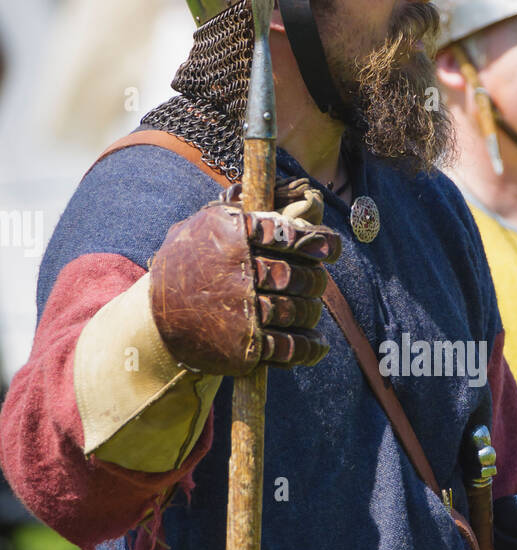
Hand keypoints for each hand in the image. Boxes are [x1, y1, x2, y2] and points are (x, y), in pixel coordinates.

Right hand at [149, 175, 341, 375]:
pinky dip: (310, 346)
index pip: (287, 233)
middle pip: (296, 275)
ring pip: (297, 310)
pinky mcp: (244, 347)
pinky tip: (317, 343)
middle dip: (314, 280)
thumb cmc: (190, 266)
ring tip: (309, 307)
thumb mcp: (205, 227)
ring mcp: (239, 311)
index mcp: (229, 233)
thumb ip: (248, 214)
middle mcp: (235, 270)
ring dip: (310, 310)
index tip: (331, 248)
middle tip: (315, 281)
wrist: (153, 321)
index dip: (317, 241)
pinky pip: (290, 347)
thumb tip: (309, 202)